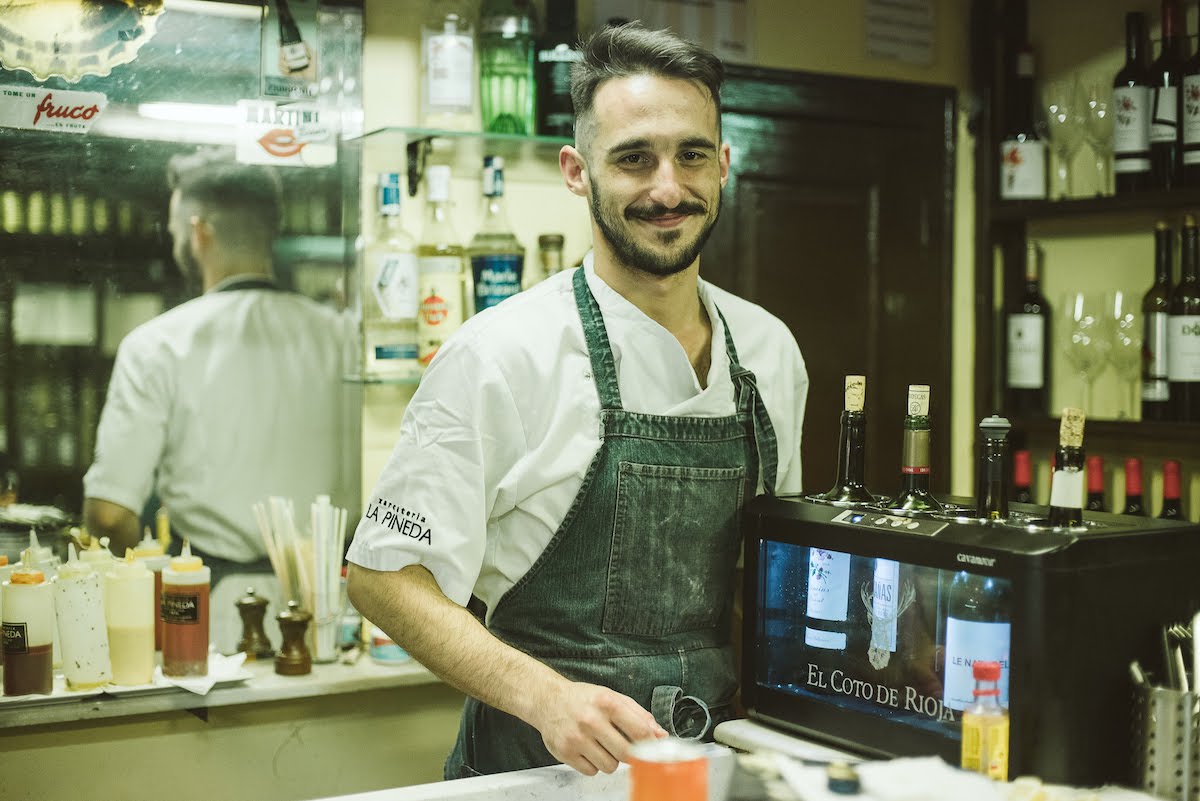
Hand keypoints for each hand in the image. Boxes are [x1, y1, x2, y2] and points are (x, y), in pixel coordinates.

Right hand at [535, 680, 667, 774]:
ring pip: (609, 766)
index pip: (639, 730)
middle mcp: (591, 720)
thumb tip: (659, 735)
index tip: (652, 748)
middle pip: (626, 753)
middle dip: (629, 753)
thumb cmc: (583, 699)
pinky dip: (593, 764)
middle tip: (623, 745)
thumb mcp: (612, 697)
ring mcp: (576, 738)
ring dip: (610, 760)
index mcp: (607, 702)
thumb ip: (638, 715)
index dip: (650, 743)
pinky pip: (591, 771)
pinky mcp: (565, 752)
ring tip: (601, 745)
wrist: (547, 700)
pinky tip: (588, 750)